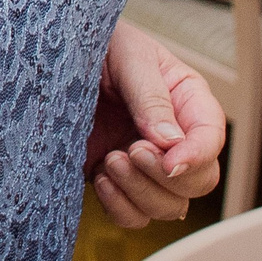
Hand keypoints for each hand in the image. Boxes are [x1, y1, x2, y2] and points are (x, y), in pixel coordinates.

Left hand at [85, 20, 223, 225]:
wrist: (50, 53)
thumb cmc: (97, 45)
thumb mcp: (128, 57)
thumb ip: (150, 96)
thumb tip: (170, 143)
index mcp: (186, 101)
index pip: (211, 138)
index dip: (197, 156)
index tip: (170, 160)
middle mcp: (171, 138)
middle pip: (198, 182)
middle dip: (166, 176)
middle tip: (132, 150)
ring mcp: (143, 163)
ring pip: (168, 206)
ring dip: (141, 193)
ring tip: (111, 160)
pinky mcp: (114, 180)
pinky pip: (132, 215)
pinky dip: (120, 207)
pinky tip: (100, 179)